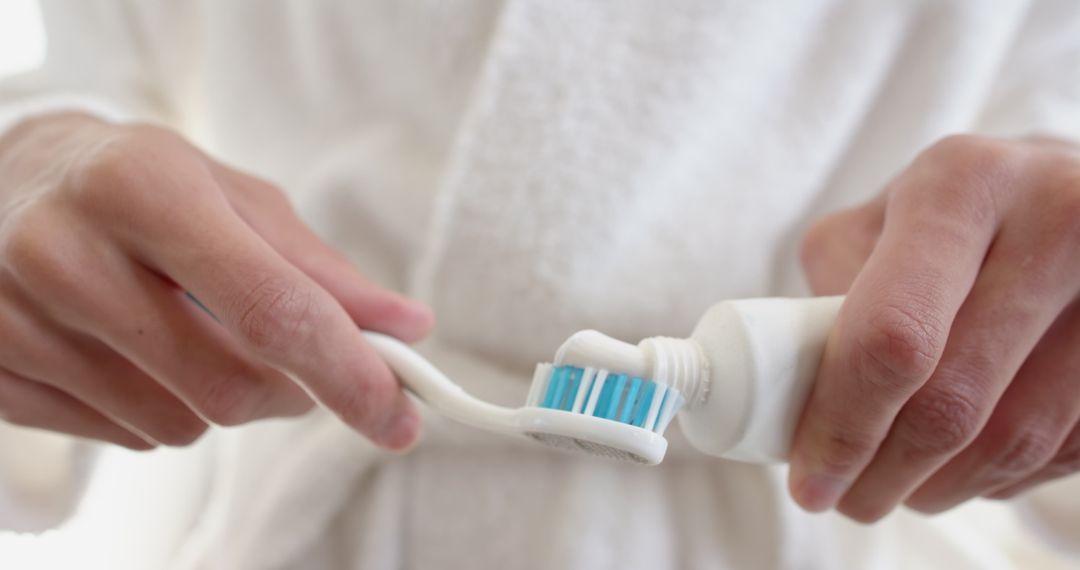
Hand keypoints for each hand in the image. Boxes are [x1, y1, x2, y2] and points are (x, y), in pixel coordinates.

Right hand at [0, 113, 431, 449]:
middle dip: (291, 390)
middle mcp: (66, 255)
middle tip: (301, 361)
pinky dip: (163, 409)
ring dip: (223, 399)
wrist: (6, 181)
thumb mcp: (231, 197)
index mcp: (142, 189)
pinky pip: (126, 438)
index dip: (347, 371)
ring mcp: (17, 322)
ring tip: (196, 334)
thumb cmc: (139, 184)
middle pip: (228, 386)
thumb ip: (319, 268)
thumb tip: (405, 327)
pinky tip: (138, 353)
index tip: (398, 412)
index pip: (271, 308)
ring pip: (179, 425)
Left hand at [790, 134, 1079, 520]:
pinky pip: (1060, 449)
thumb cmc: (953, 213)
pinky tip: (965, 460)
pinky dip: (997, 475)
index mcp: (961, 185)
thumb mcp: (876, 221)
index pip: (892, 335)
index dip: (843, 425)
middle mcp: (1054, 223)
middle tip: (847, 498)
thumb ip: (828, 298)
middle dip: (885, 474)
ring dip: (941, 486)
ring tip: (900, 485)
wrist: (1067, 191)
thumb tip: (802, 408)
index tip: (810, 477)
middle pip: (953, 403)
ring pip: (1013, 441)